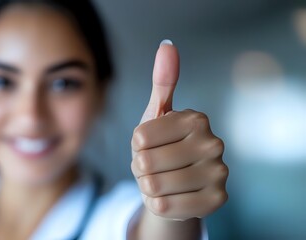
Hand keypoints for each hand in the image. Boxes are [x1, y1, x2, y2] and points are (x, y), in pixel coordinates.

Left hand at [131, 41, 227, 220]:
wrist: (175, 183)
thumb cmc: (162, 146)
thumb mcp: (157, 115)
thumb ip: (162, 82)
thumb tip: (167, 44)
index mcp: (197, 119)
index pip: (139, 137)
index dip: (136, 146)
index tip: (151, 144)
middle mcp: (214, 144)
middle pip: (145, 162)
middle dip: (142, 167)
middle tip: (156, 165)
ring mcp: (219, 174)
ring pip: (153, 186)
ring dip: (148, 185)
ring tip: (162, 179)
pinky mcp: (216, 201)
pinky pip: (164, 207)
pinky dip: (158, 204)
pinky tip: (170, 196)